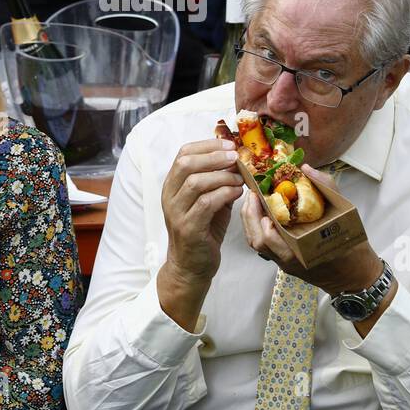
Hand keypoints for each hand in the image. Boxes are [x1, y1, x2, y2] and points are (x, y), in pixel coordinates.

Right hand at [161, 138, 244, 284]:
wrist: (192, 265)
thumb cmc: (203, 230)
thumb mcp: (209, 200)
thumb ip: (218, 180)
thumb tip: (237, 158)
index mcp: (172, 185)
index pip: (183, 154)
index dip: (207, 145)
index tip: (229, 144)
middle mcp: (170, 196)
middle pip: (186, 164)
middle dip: (214, 156)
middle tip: (236, 156)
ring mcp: (176, 212)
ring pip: (196, 182)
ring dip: (222, 176)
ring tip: (239, 178)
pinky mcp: (188, 228)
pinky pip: (206, 203)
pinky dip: (224, 194)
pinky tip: (237, 193)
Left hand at [240, 165, 383, 296]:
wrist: (355, 275)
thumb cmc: (352, 246)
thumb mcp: (344, 213)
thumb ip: (325, 188)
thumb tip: (306, 169)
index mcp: (302, 251)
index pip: (270, 238)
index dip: (261, 219)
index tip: (260, 197)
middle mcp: (288, 260)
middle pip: (258, 241)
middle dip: (250, 216)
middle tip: (253, 194)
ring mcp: (284, 263)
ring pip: (258, 244)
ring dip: (251, 222)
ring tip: (254, 200)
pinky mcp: (283, 261)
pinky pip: (264, 246)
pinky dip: (257, 228)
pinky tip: (261, 212)